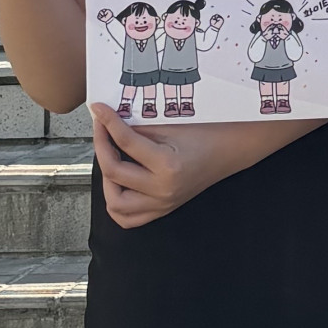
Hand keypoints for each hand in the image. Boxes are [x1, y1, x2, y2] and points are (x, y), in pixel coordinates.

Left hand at [92, 103, 242, 226]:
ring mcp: (163, 204)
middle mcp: (163, 191)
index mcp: (168, 167)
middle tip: (102, 130)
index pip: (125, 142)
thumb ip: (137, 129)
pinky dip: (117, 202)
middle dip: (101, 147)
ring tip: (111, 158)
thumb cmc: (206, 135)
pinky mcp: (163, 209)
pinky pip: (129, 217)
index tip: (99, 110)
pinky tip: (119, 182)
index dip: (108, 122)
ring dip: (106, 180)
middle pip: (114, 173)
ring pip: (116, 204)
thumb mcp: (170, 126)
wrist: (229, 151)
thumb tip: (110, 123)